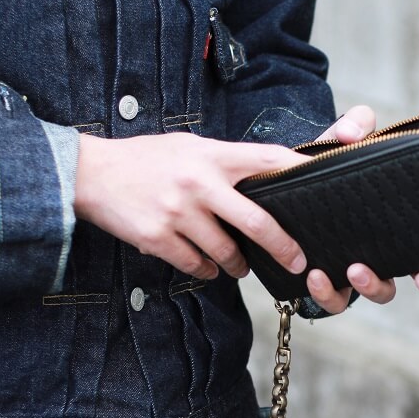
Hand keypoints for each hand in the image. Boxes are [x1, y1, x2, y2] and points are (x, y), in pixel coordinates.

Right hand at [75, 132, 310, 280]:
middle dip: (283, 248)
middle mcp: (199, 184)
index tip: (326, 186)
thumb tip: (267, 182)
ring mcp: (178, 213)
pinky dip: (205, 269)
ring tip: (239, 265)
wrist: (92, 173)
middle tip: (297, 262)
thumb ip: (226, 163)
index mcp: (213, 156)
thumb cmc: (148, 160)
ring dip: (238, 265)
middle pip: (257, 223)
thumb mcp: (191, 148)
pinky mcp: (158, 238)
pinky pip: (196, 265)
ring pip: (226, 253)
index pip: (269, 161)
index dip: (301, 172)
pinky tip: (205, 263)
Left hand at [305, 106, 418, 312]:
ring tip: (331, 272)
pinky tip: (312, 276)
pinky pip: (326, 297)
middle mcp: (371, 254)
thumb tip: (351, 132)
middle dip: (377, 286)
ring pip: (353, 298)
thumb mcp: (345, 140)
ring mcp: (344, 268)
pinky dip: (322, 293)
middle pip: (386, 286)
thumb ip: (355, 126)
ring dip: (345, 292)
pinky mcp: (319, 274)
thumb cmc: (331, 163)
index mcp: (389, 228)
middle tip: (361, 271)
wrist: (289, 178)